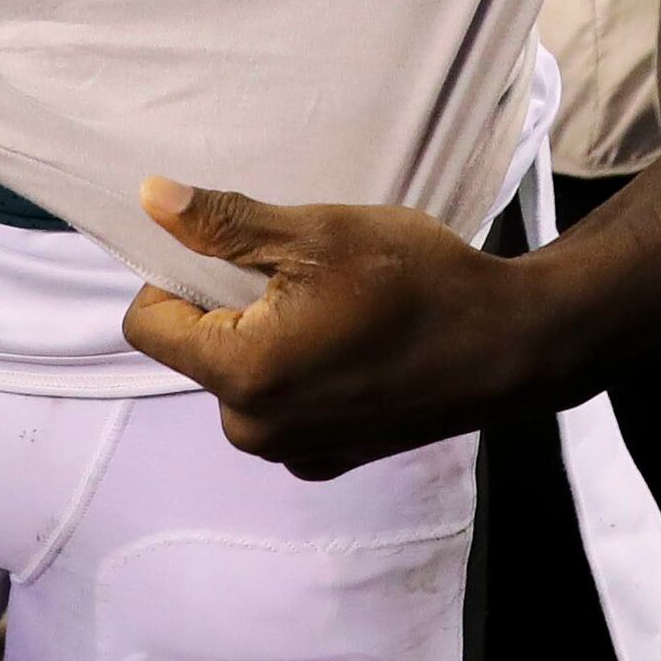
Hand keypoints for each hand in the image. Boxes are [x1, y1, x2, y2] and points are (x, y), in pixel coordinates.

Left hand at [118, 180, 566, 477]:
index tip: (233, 252)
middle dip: (230, 308)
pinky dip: (301, 375)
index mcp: (243, 375)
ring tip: (336, 308)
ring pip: (241, 379)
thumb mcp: (316, 233)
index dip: (175, 277)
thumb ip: (225, 223)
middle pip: (197, 352)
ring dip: (268, 339)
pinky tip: (353, 346)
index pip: (149, 326)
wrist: (511, 344)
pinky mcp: (330, 460)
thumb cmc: (418, 280)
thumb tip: (150, 200)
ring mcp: (295, 452)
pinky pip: (282, 410)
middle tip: (302, 276)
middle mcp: (256, 430)